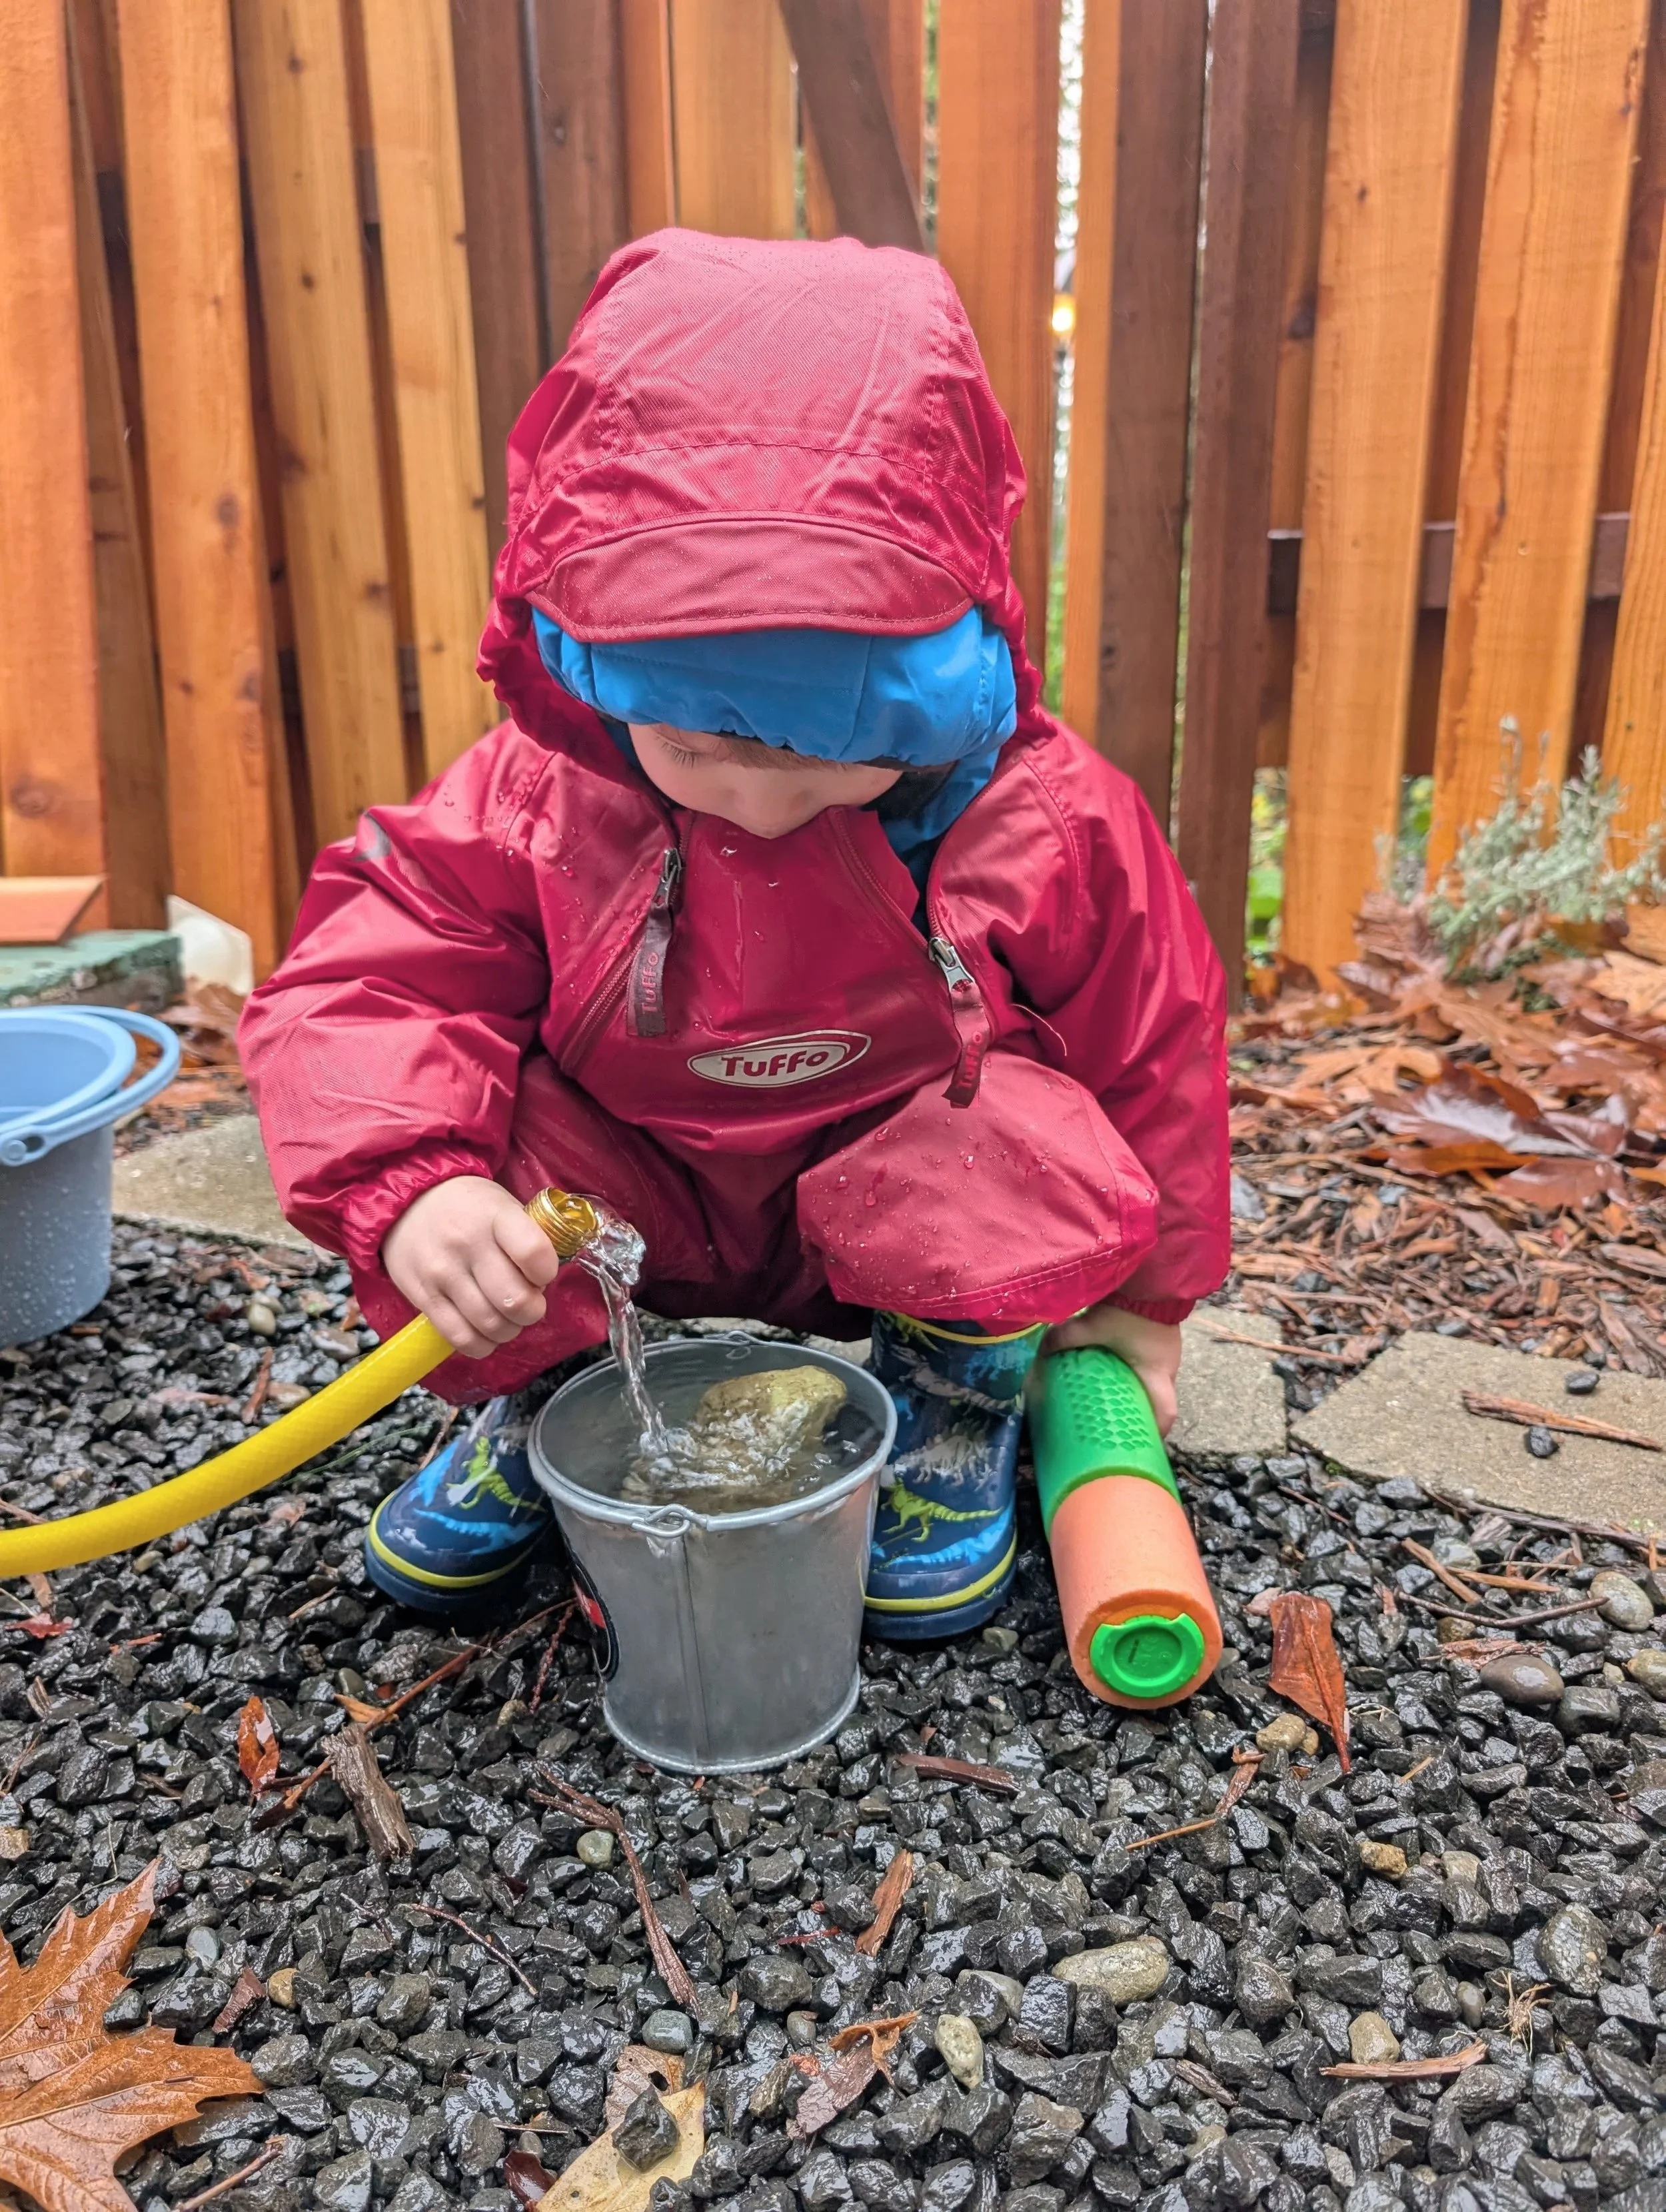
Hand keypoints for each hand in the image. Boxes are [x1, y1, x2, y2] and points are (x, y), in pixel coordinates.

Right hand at [382, 1176, 561, 1356]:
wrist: (408, 1204)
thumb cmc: (468, 1208)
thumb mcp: (502, 1206)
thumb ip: (527, 1239)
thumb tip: (543, 1283)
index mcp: (495, 1217)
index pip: (533, 1253)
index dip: (547, 1273)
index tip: (542, 1274)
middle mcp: (466, 1244)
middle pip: (514, 1300)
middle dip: (532, 1310)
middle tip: (528, 1303)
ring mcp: (442, 1273)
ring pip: (490, 1324)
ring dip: (508, 1330)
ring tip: (507, 1318)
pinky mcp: (422, 1297)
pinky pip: (460, 1337)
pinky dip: (481, 1344)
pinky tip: (485, 1333)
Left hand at [1042, 1304, 1182, 1434]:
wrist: (1151, 1272)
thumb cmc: (1129, 1308)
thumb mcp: (1092, 1326)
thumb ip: (1065, 1339)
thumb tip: (1042, 1351)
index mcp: (1157, 1373)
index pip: (1166, 1413)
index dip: (1156, 1432)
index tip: (1142, 1443)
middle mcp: (1169, 1366)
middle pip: (1161, 1400)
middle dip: (1143, 1413)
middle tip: (1121, 1421)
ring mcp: (1170, 1352)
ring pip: (1157, 1381)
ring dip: (1140, 1390)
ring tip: (1116, 1397)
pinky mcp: (1165, 1338)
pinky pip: (1154, 1364)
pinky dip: (1140, 1372)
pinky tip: (1120, 1368)